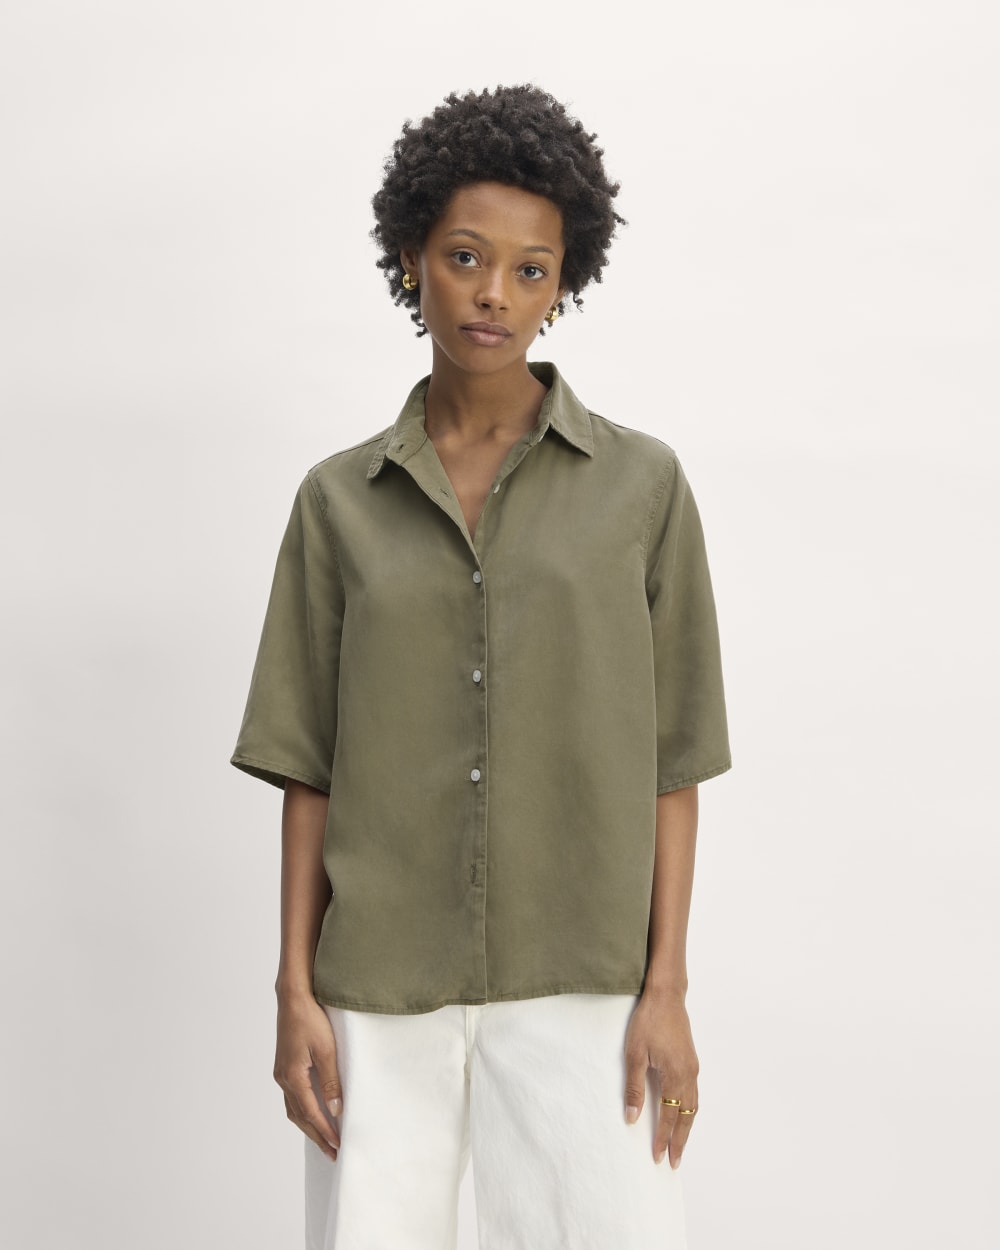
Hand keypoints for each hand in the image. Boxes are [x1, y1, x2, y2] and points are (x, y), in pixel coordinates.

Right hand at [274, 990, 341, 1161]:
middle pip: (299, 1117)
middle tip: (332, 1152)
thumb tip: (335, 1109)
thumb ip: (331, 1081)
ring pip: (293, 1109)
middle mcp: (283, 1079)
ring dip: (308, 1125)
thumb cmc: (310, 1020)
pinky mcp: (284, 1066)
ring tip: (324, 1138)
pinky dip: (303, 1110)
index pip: (310, 1113)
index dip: (324, 1132)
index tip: (338, 1146)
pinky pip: (292, 1097)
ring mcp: (281, 1073)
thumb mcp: (326, 1050)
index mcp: (292, 1077)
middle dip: (316, 1135)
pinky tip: (313, 1112)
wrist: (293, 998)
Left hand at [623, 990, 698, 1167]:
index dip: (663, 1138)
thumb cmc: (648, 1021)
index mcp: (676, 1076)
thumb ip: (634, 1088)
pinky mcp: (691, 1060)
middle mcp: (689, 1075)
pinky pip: (694, 1093)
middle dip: (680, 1141)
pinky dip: (689, 1110)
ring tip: (680, 1145)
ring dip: (687, 1127)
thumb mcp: (634, 1054)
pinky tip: (683, 1114)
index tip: (657, 1157)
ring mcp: (693, 1067)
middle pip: (687, 1116)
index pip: (669, 1116)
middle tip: (674, 1162)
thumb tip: (632, 1117)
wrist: (666, 995)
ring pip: (693, 1106)